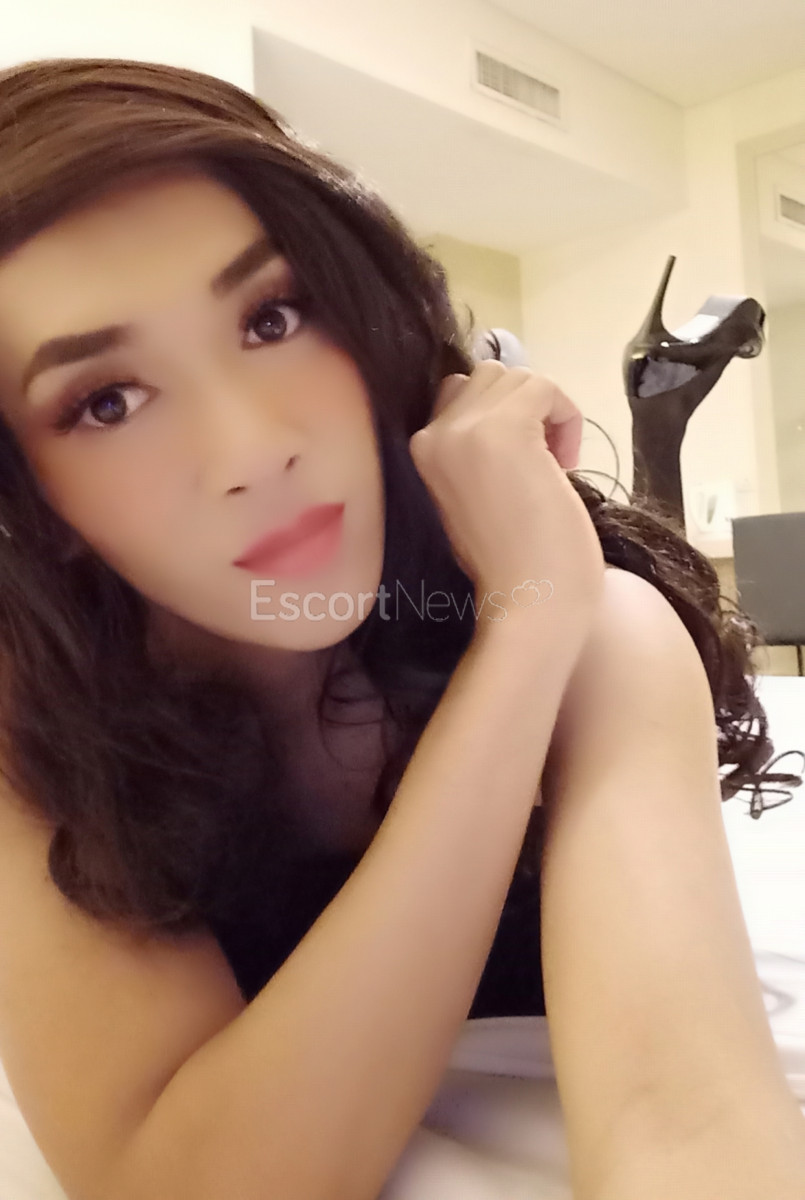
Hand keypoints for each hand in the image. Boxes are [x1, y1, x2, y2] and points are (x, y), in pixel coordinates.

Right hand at [409, 361, 604, 641]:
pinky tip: (565, 463)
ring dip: (545, 410)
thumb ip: (474, 451)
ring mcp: (463, 430)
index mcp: (416, 455)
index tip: (520, 463)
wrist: (531, 605)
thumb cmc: (513, 567)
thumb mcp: (474, 496)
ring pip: (514, 375)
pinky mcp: (504, 429)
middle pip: (485, 377)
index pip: (455, 395)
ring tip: (553, 463)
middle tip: (542, 462)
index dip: (497, 416)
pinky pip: (544, 386)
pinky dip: (566, 415)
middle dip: (522, 407)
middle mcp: (430, 436)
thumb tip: (512, 404)